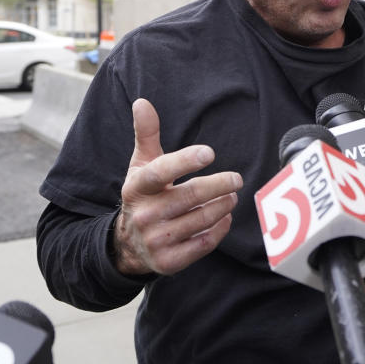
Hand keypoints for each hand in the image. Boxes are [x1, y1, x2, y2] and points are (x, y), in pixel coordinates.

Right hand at [113, 98, 241, 274]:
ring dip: (223, 206)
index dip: (185, 161)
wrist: (127, 245)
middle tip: (236, 178)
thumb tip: (142, 102)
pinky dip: (220, 229)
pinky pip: (204, 243)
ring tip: (231, 196)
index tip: (209, 153)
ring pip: (202, 219)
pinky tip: (225, 217)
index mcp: (137, 187)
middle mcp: (144, 215)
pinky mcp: (169, 261)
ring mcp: (156, 240)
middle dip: (219, 185)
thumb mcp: (140, 166)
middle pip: (190, 196)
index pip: (160, 171)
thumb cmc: (143, 195)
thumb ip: (146, 134)